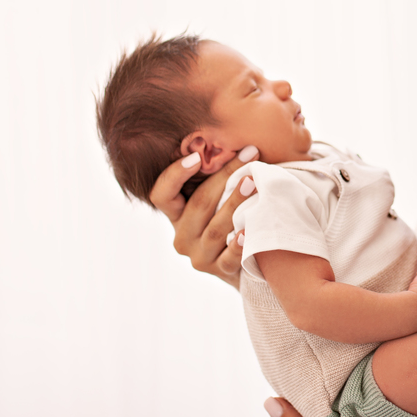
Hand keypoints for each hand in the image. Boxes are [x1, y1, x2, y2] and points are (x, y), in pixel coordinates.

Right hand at [148, 145, 258, 288]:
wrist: (242, 266)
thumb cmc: (228, 222)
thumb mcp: (214, 203)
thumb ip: (214, 180)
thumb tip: (237, 144)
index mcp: (176, 216)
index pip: (161, 195)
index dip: (174, 175)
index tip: (195, 157)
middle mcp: (182, 237)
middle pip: (199, 205)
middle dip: (224, 177)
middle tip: (248, 156)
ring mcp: (200, 257)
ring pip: (216, 228)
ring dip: (236, 202)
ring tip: (254, 182)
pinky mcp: (220, 271)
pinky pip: (229, 258)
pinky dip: (239, 244)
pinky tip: (248, 230)